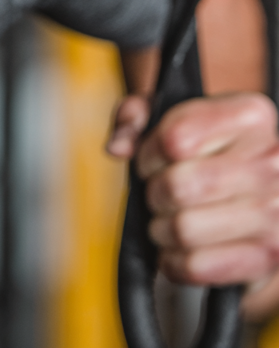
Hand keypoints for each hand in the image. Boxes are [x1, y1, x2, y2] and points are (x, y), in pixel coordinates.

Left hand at [108, 92, 278, 320]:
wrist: (266, 188)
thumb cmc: (213, 149)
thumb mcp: (175, 114)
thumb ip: (136, 115)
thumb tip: (118, 147)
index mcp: (248, 116)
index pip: (174, 138)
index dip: (148, 155)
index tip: (150, 163)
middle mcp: (271, 160)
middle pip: (177, 186)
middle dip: (153, 194)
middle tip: (159, 195)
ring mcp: (276, 211)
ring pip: (184, 228)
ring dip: (161, 229)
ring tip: (169, 220)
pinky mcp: (270, 254)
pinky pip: (199, 266)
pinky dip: (175, 262)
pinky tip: (179, 248)